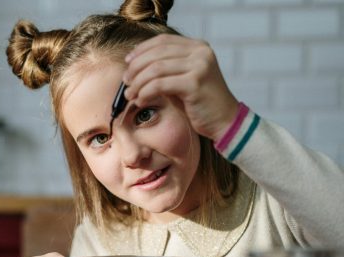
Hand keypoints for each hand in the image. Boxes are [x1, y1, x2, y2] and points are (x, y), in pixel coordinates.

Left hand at [123, 34, 238, 140]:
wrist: (225, 122)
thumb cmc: (201, 104)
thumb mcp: (184, 81)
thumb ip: (166, 71)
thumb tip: (135, 69)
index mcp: (198, 47)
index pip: (162, 41)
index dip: (141, 50)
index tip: (127, 63)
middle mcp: (200, 52)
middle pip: (156, 54)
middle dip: (136, 68)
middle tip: (125, 82)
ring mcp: (199, 66)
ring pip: (156, 69)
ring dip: (138, 83)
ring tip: (130, 95)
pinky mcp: (195, 83)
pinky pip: (160, 84)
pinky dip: (146, 92)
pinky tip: (140, 101)